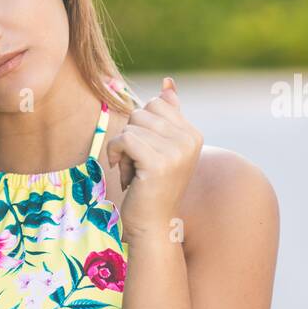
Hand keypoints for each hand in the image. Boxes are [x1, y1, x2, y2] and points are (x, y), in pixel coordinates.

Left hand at [106, 77, 202, 242]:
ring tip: (134, 171)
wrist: (152, 224)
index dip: (140, 127)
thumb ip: (166, 116)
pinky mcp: (158, 162)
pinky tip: (122, 173)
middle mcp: (189, 139)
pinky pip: (124, 139)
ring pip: (131, 125)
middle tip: (137, 165)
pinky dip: (115, 154)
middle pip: (141, 113)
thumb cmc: (151, 187)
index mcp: (192, 134)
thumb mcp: (161, 149)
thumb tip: (167, 83)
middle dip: (130, 137)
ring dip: (122, 149)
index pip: (155, 104)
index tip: (145, 153)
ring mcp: (176, 150)